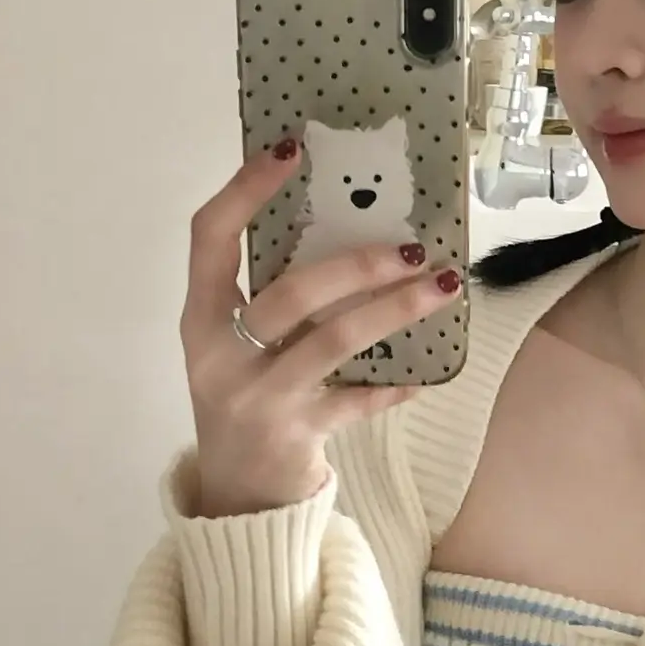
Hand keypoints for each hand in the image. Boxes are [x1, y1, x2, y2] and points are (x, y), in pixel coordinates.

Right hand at [183, 141, 464, 516]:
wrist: (237, 496)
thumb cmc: (247, 397)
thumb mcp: (239, 345)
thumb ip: (272, 296)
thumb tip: (350, 224)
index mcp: (201, 318)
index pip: (208, 237)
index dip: (245, 190)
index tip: (289, 149)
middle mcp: (221, 354)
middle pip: (290, 293)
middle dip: (357, 264)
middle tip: (411, 245)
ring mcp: (257, 397)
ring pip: (332, 341)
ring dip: (394, 310)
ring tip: (443, 285)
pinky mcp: (295, 434)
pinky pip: (357, 401)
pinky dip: (394, 384)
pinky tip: (426, 373)